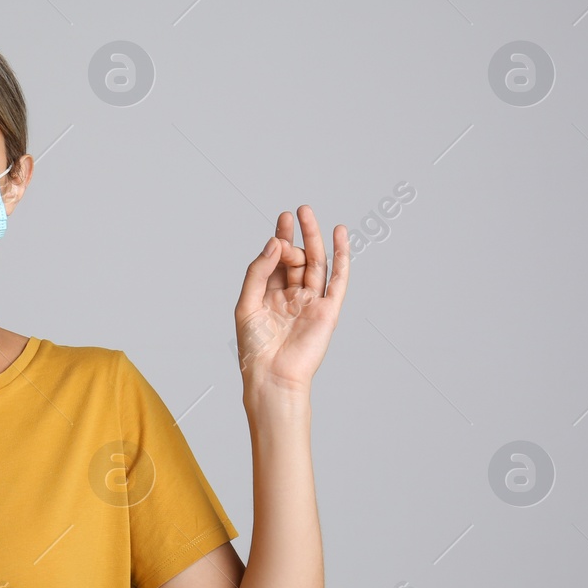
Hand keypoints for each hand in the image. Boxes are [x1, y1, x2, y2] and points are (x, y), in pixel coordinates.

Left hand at [234, 205, 349, 400]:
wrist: (272, 375)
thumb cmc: (255, 347)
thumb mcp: (247, 303)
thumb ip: (259, 271)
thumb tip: (276, 242)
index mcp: (270, 295)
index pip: (277, 260)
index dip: (280, 238)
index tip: (282, 219)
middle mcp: (292, 296)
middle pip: (298, 258)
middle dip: (297, 235)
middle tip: (297, 211)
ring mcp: (311, 303)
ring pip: (316, 264)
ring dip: (315, 239)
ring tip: (310, 214)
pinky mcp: (328, 311)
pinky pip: (337, 280)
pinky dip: (341, 257)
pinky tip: (340, 236)